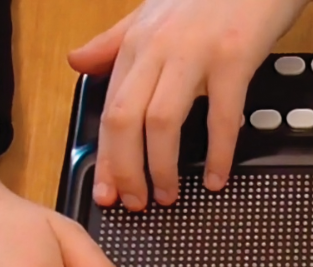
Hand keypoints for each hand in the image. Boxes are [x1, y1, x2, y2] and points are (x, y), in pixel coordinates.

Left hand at [68, 0, 312, 211]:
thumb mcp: (155, 12)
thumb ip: (115, 41)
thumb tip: (77, 63)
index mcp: (137, 42)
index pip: (109, 107)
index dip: (105, 156)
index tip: (108, 190)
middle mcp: (158, 49)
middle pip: (124, 119)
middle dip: (124, 169)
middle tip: (134, 202)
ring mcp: (196, 54)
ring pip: (161, 121)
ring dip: (161, 167)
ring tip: (169, 195)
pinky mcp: (235, 59)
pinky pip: (221, 116)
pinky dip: (218, 153)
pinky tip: (217, 177)